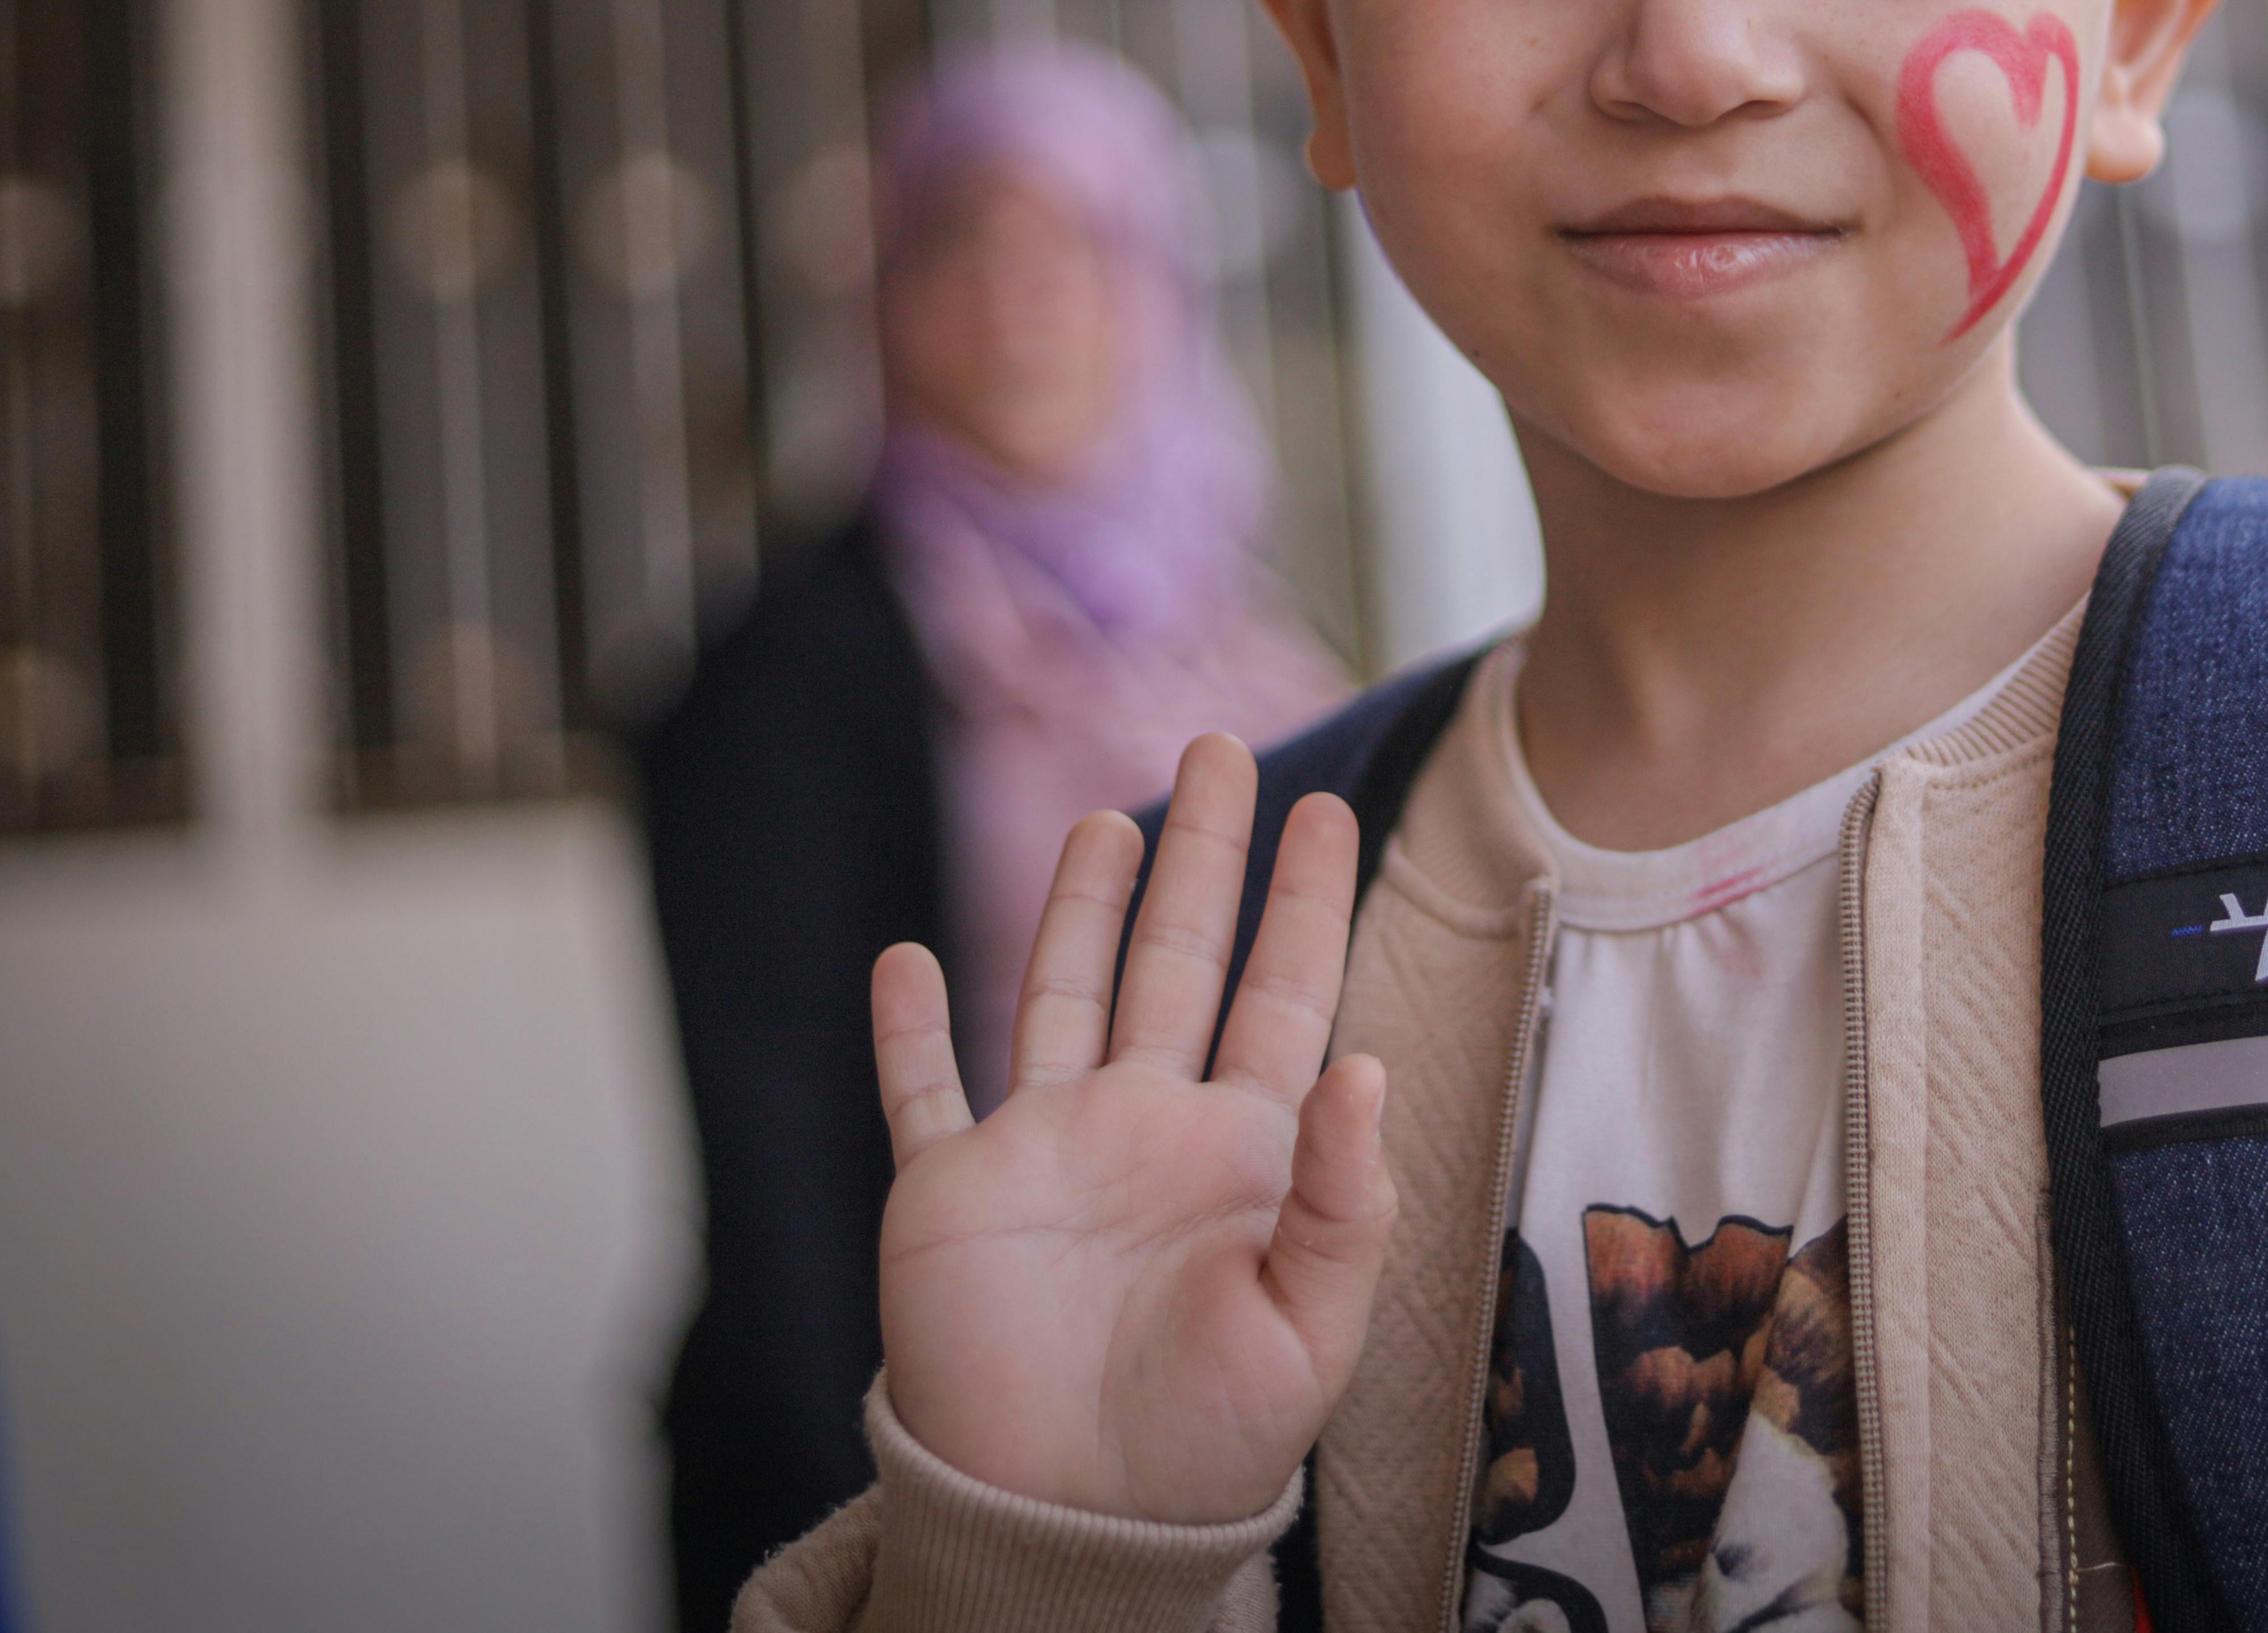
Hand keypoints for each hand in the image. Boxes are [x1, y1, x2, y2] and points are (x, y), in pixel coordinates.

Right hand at [871, 732, 1396, 1522]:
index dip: (1303, 903)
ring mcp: (1045, 1153)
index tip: (1323, 809)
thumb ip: (1342, 1199)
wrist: (1079, 1520)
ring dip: (1077, 905)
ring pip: (1063, 993)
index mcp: (1241, 1154)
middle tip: (1224, 747)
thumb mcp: (1311, 1330)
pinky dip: (905, 1031)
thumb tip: (1365, 1066)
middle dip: (1201, 856)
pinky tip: (902, 958)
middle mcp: (1145, 1127)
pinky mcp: (952, 1193)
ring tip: (1106, 817)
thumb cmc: (1209, 1443)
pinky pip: (923, 1095)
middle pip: (1178, 958)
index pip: (1285, 996)